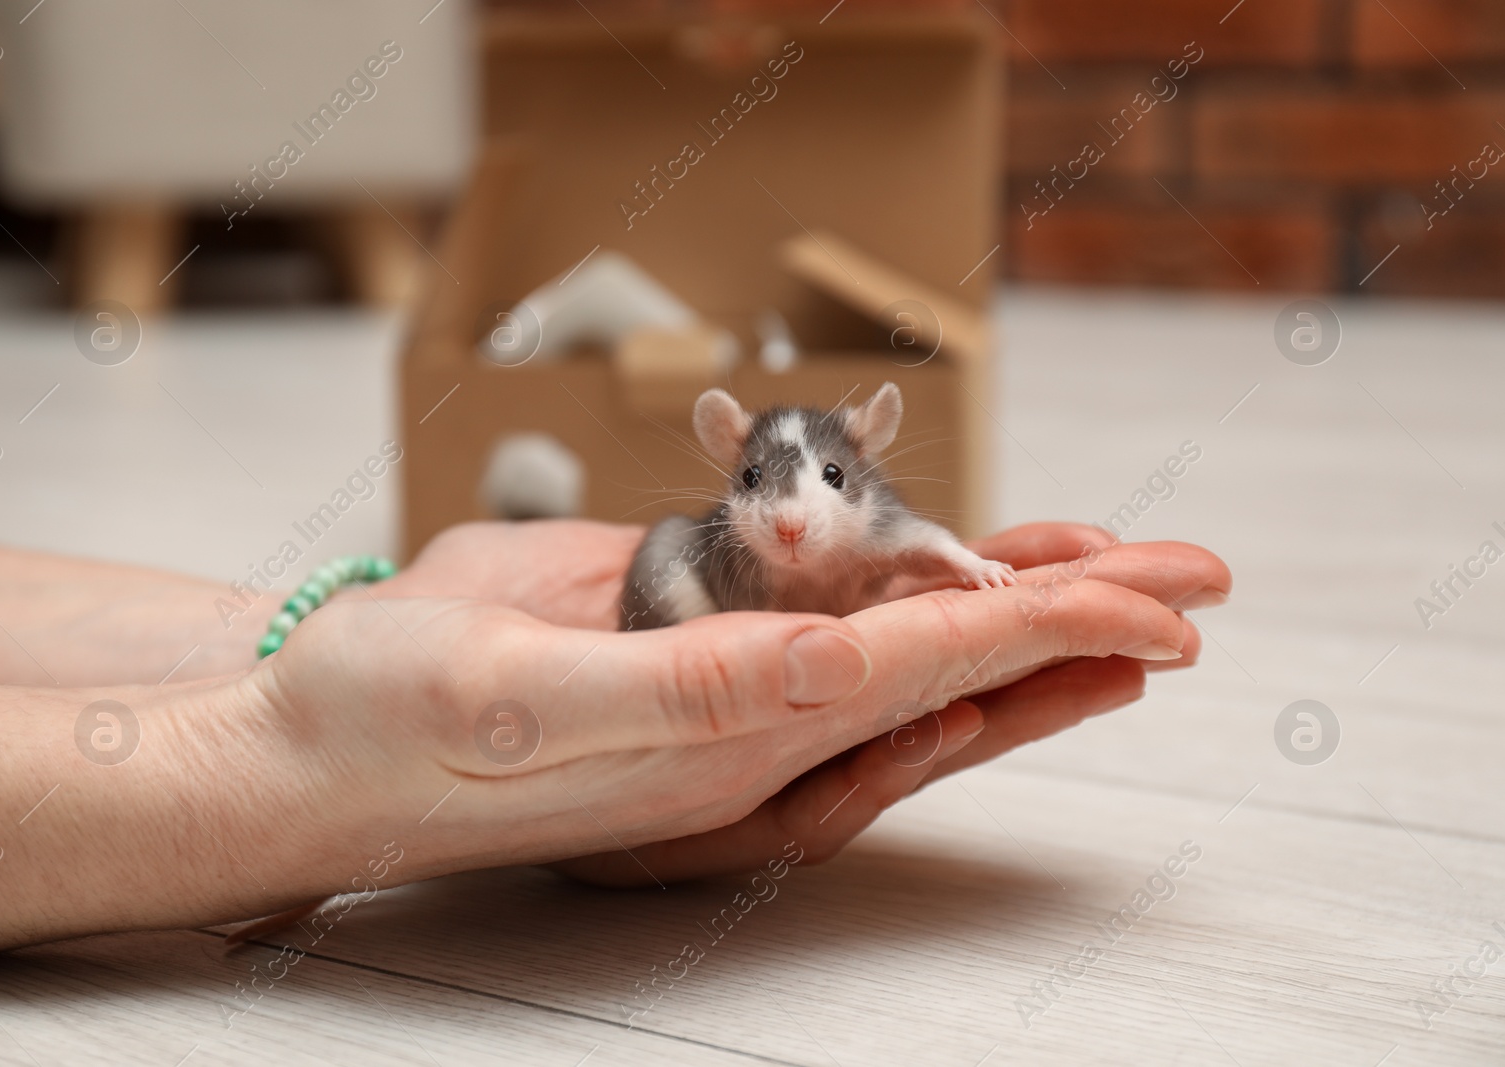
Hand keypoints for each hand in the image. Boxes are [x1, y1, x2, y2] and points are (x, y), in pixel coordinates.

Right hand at [233, 526, 1199, 904]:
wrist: (313, 740)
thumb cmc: (396, 731)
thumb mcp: (521, 702)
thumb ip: (679, 690)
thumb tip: (823, 662)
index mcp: (732, 737)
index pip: (928, 670)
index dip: (1049, 630)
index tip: (1160, 612)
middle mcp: (751, 725)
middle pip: (951, 664)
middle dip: (1076, 620)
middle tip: (1190, 586)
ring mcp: (723, 687)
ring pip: (902, 643)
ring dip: (1012, 606)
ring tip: (1115, 580)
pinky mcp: (681, 644)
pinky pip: (824, 617)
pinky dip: (907, 589)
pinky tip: (952, 583)